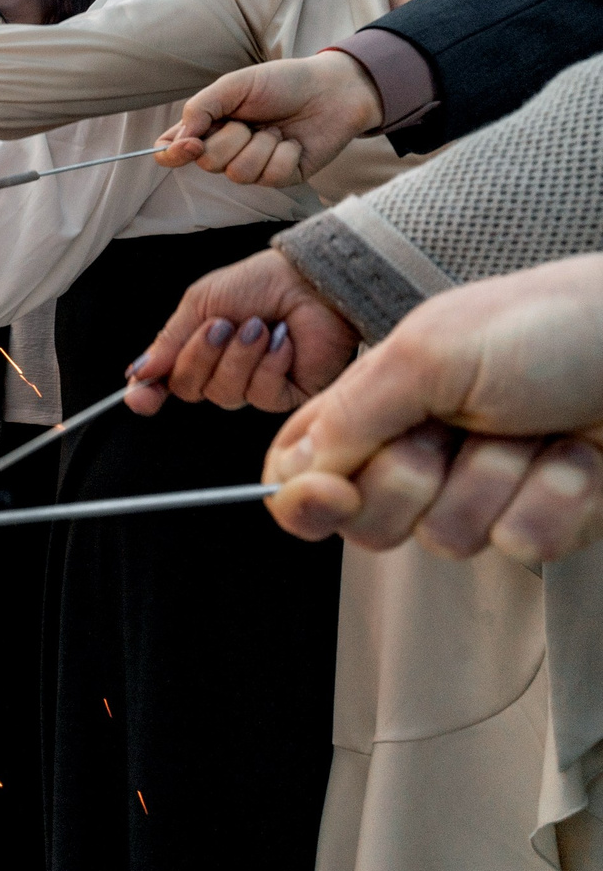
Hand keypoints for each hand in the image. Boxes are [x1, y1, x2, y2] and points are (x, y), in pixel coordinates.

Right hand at [124, 248, 357, 415]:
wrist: (310, 281)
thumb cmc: (259, 283)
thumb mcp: (200, 304)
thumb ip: (168, 341)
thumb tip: (138, 372)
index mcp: (197, 349)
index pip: (165, 382)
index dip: (148, 393)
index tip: (140, 398)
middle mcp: (222, 371)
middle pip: (189, 389)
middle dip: (201, 355)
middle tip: (222, 324)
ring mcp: (253, 386)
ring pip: (224, 394)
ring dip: (239, 356)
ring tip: (260, 327)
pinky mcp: (287, 395)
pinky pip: (261, 395)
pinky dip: (269, 364)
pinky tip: (282, 342)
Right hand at [155, 51, 383, 188]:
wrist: (332, 89)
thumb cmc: (283, 82)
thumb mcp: (235, 85)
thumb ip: (201, 108)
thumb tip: (179, 140)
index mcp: (208, 127)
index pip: (172, 151)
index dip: (173, 154)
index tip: (191, 144)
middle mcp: (226, 150)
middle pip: (207, 163)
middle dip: (231, 138)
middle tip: (252, 120)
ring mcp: (253, 167)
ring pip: (238, 173)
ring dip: (262, 146)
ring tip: (277, 129)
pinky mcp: (281, 177)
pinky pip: (270, 177)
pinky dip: (285, 154)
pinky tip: (294, 142)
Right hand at [264, 255, 602, 564]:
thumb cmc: (552, 324)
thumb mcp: (430, 352)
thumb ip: (352, 413)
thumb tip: (296, 473)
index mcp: (380, 400)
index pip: (301, 468)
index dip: (302, 497)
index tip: (333, 496)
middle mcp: (424, 448)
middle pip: (368, 521)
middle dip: (413, 482)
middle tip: (453, 432)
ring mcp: (485, 488)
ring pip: (448, 538)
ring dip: (499, 482)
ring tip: (536, 430)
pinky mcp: (545, 517)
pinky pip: (522, 546)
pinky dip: (555, 500)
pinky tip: (578, 456)